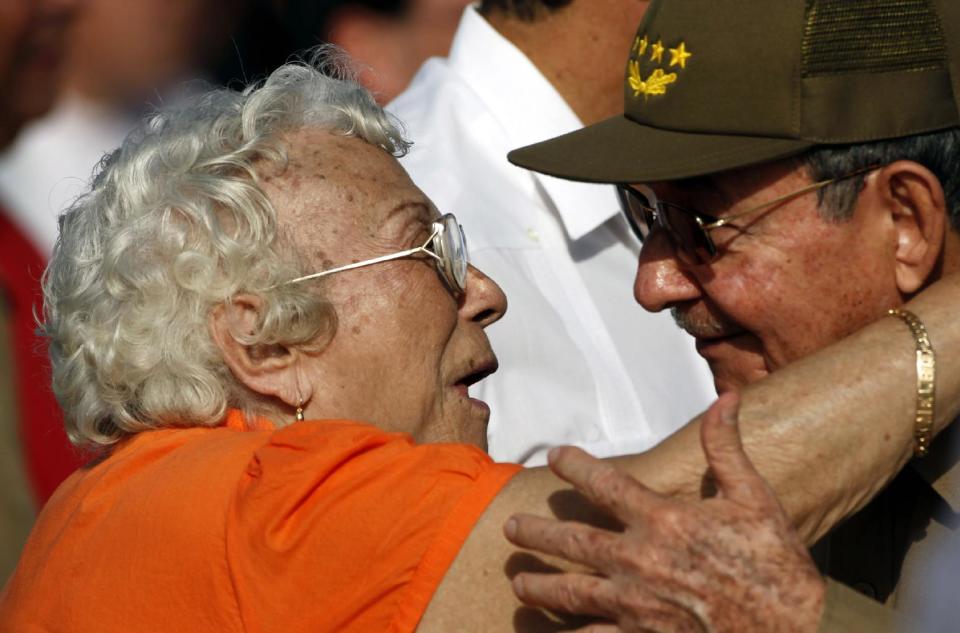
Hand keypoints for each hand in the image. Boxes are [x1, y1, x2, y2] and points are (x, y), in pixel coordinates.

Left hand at [503, 393, 825, 632]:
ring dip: (541, 585)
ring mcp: (637, 604)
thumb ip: (726, 448)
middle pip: (573, 541)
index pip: (605, 483)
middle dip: (538, 533)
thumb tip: (725, 398)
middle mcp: (640, 560)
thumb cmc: (774, 564)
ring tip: (520, 582)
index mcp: (663, 520)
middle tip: (511, 528)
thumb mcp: (755, 498)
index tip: (554, 456)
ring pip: (572, 592)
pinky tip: (545, 632)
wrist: (794, 628)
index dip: (575, 466)